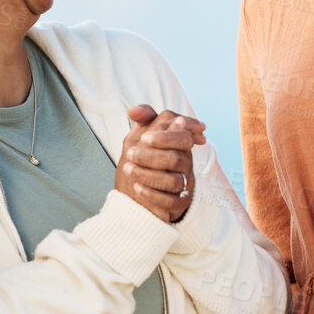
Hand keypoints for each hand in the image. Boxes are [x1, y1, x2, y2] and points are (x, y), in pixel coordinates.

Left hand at [116, 105, 206, 223]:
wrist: (144, 191)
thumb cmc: (148, 159)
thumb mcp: (146, 136)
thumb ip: (144, 120)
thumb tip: (131, 110)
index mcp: (181, 145)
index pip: (184, 138)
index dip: (166, 137)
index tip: (144, 137)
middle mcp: (186, 164)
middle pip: (178, 159)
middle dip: (153, 156)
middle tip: (130, 153)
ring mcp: (184, 185)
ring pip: (174, 180)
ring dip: (148, 174)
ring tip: (127, 168)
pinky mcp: (178, 203)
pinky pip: (170, 201)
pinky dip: (152, 193)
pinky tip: (137, 186)